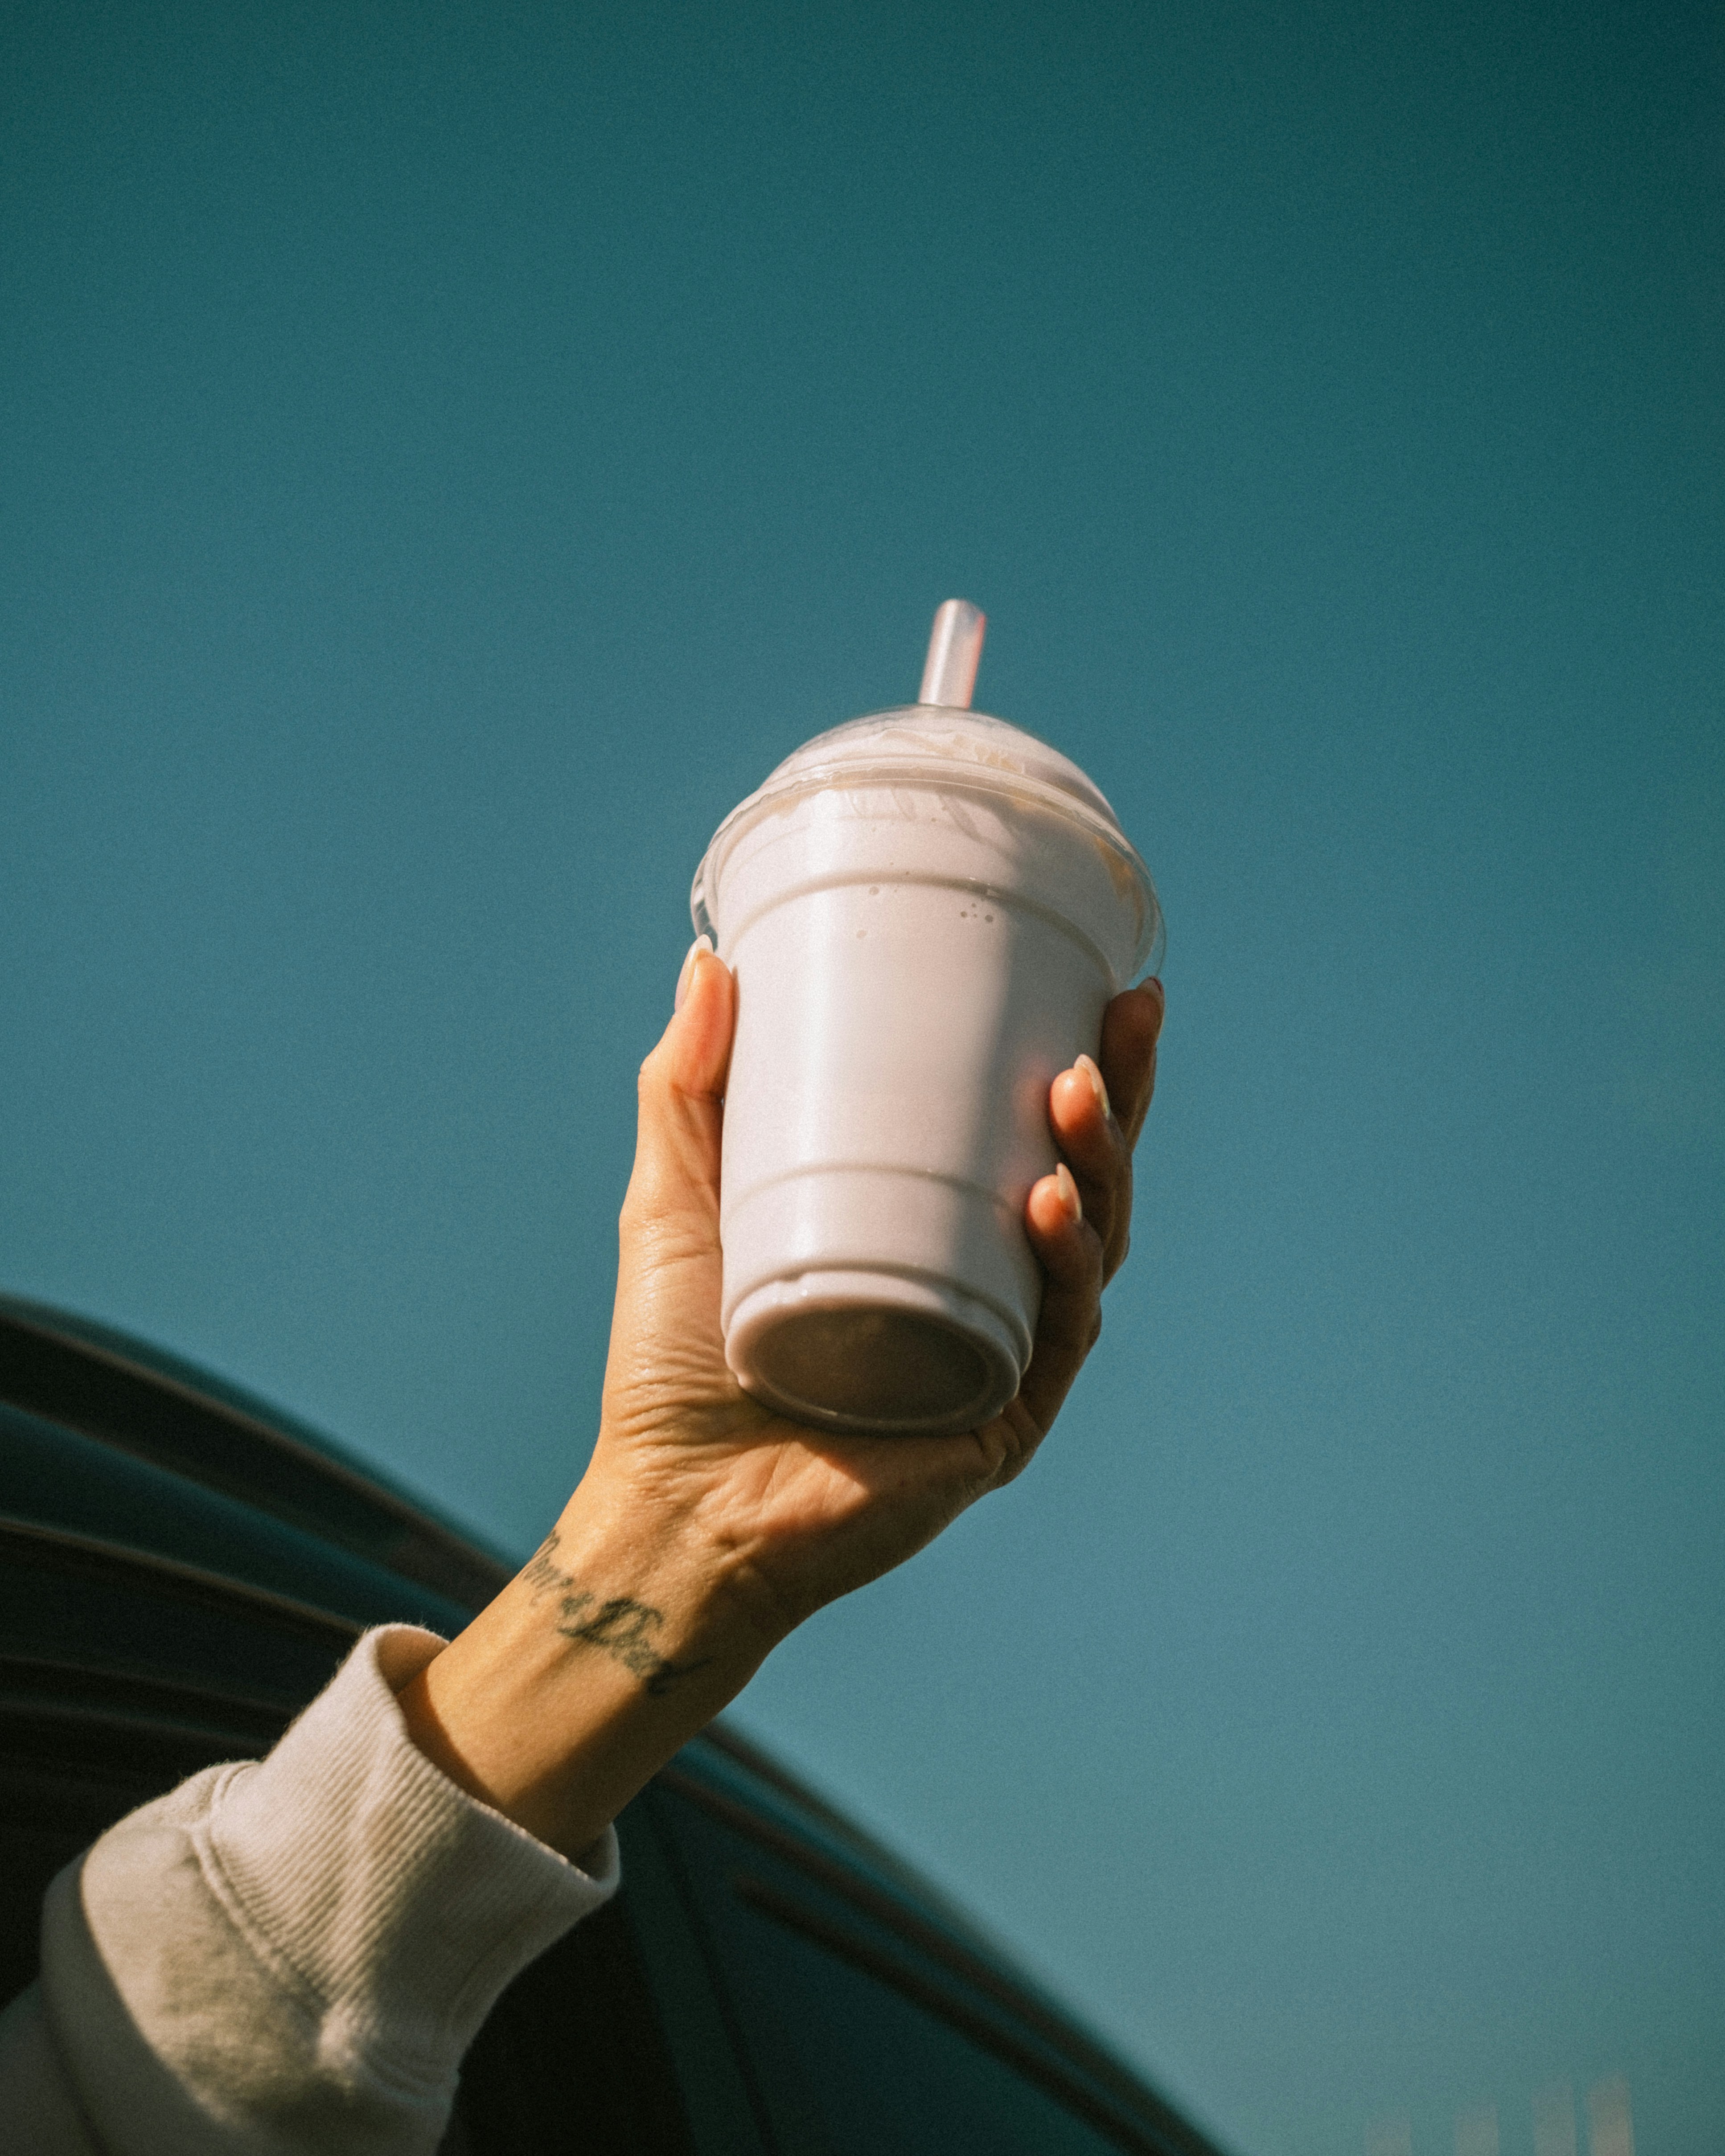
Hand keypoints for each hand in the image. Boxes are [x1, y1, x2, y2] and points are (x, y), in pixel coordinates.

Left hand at [591, 944, 1165, 1639]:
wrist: (672, 1507)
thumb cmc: (670, 1363)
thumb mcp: (675, 1197)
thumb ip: (685, 1085)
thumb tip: (705, 956)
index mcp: (928, 1232)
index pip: (1024, 1133)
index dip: (1077, 1058)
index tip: (1100, 981)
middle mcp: (981, 1289)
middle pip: (1083, 1175)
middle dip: (1120, 1092)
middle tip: (1126, 1015)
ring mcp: (999, 1354)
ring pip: (1092, 1244)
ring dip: (1098, 1163)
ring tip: (1074, 1090)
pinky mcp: (1002, 1420)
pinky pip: (1057, 1332)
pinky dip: (1065, 1266)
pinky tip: (1047, 1205)